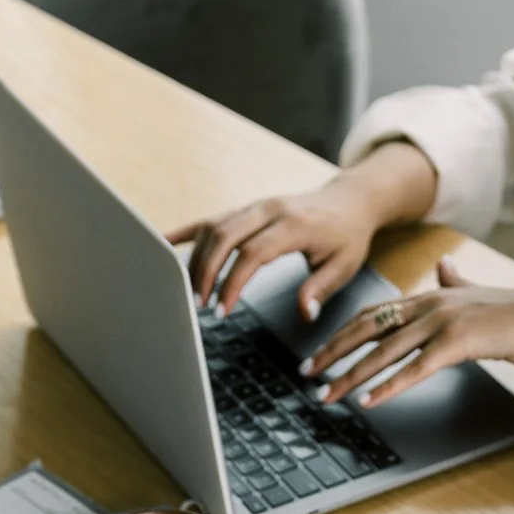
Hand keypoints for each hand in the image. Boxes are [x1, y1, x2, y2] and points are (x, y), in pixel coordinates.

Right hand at [170, 143, 437, 323]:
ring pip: (213, 228)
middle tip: (197, 305)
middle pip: (224, 236)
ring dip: (196, 261)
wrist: (351, 200)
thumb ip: (321, 290)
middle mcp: (269, 210)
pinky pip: (209, 219)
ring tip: (191, 293)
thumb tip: (304, 312)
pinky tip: (163, 245)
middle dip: (205, 272)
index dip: (233, 283)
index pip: (253, 253)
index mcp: (294, 225)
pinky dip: (185, 233)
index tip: (221, 311)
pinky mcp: (245, 209)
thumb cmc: (346, 236)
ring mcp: (254, 207)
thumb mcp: (344, 266)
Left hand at [301, 257, 513, 407]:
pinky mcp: (456, 343)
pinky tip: (367, 401)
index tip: (318, 354)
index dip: (340, 334)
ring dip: (350, 376)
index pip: (371, 315)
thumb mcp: (475, 293)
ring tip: (327, 396)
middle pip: (367, 330)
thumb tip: (444, 265)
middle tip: (307, 375)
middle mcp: (428, 305)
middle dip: (333, 353)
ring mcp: (441, 323)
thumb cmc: (512, 311)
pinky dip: (387, 386)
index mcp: (428, 296)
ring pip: (383, 352)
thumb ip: (454, 282)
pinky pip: (414, 369)